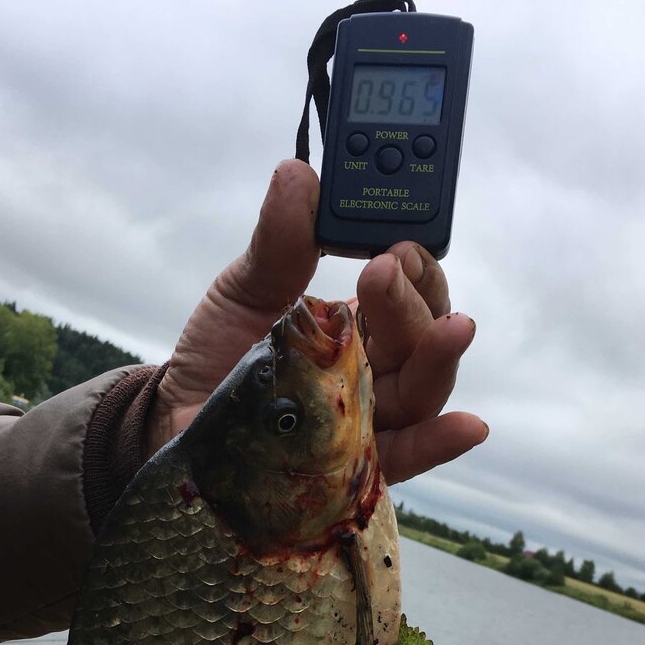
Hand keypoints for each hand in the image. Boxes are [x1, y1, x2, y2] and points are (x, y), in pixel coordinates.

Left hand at [143, 160, 486, 484]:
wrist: (177, 422)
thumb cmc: (217, 357)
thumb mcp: (244, 290)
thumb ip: (280, 243)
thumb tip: (298, 175)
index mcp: (354, 322)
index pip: (408, 290)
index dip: (414, 265)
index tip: (397, 244)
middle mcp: (370, 369)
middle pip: (418, 337)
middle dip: (414, 302)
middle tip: (387, 272)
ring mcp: (365, 419)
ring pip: (420, 391)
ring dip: (439, 359)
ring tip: (452, 330)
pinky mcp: (351, 468)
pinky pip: (403, 457)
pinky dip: (438, 443)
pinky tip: (468, 426)